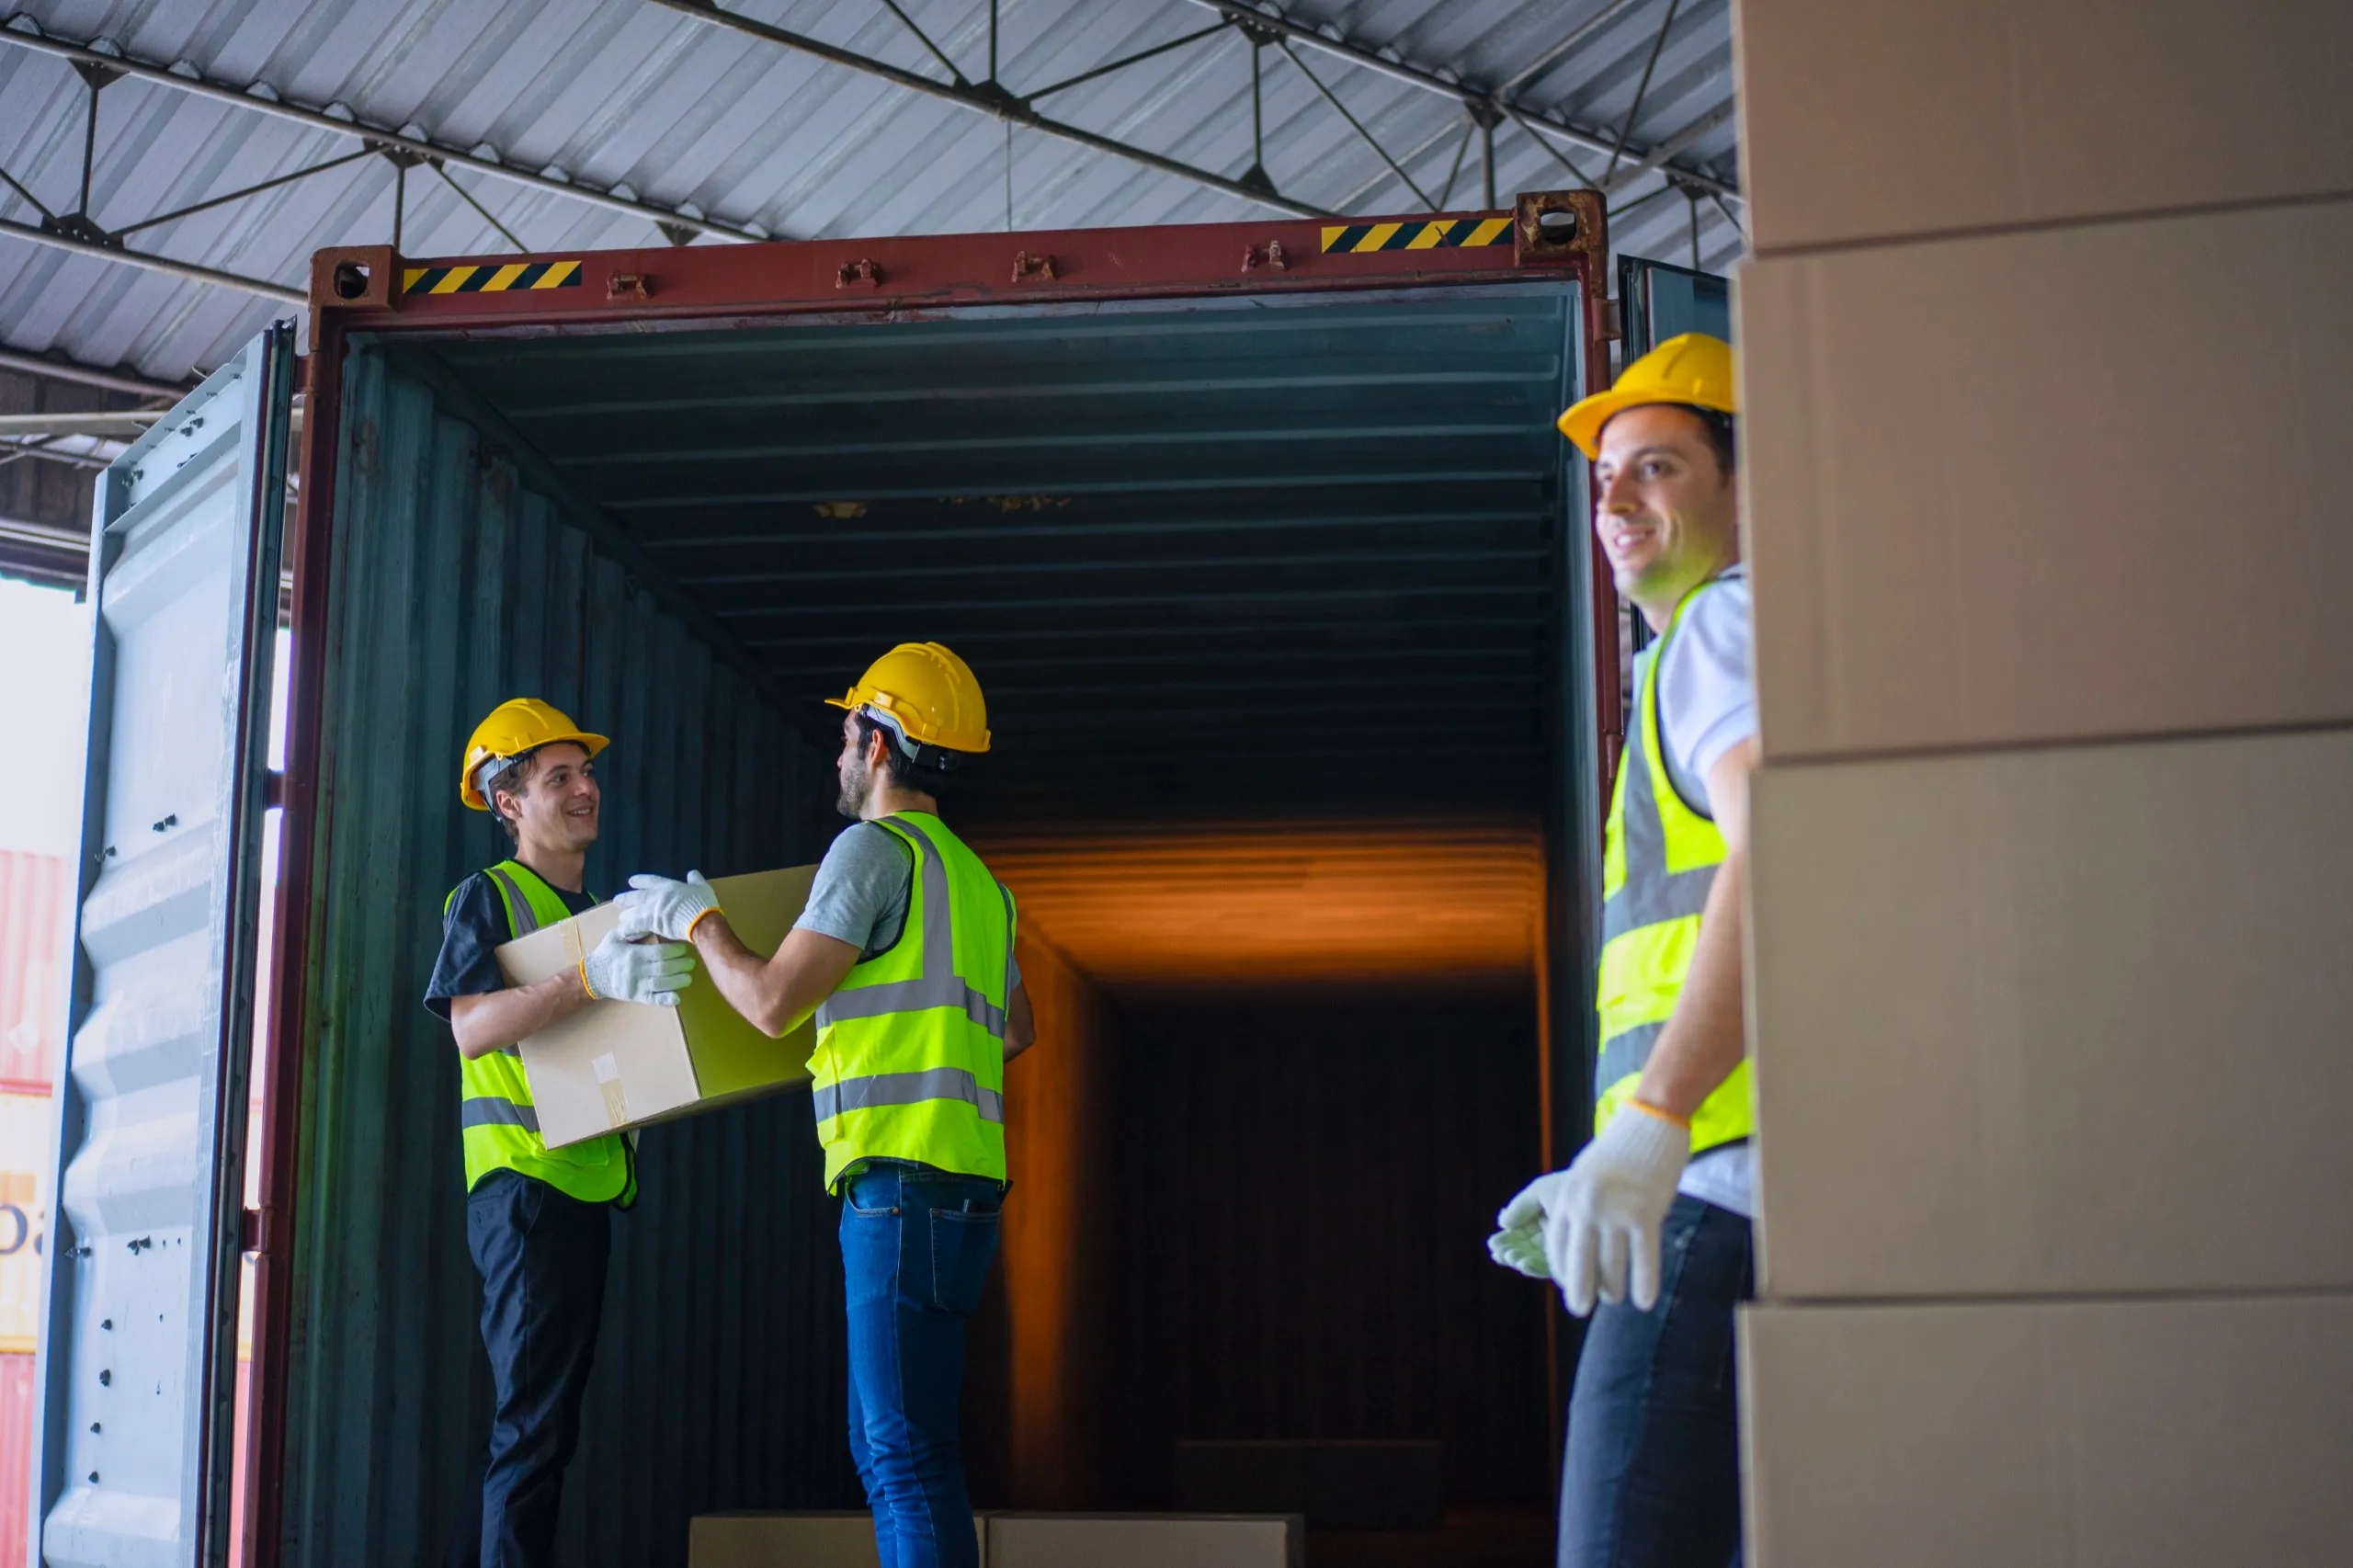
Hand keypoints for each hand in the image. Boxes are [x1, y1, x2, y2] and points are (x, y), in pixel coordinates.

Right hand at [579, 928, 694, 1006]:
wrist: (593, 976)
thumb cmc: (608, 953)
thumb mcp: (616, 936)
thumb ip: (633, 929)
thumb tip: (650, 918)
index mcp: (634, 954)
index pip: (659, 953)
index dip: (674, 951)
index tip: (683, 948)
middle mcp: (637, 970)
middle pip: (664, 968)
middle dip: (680, 965)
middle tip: (691, 962)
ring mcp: (637, 985)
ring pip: (661, 984)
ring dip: (678, 981)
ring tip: (688, 977)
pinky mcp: (637, 996)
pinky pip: (653, 999)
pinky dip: (665, 999)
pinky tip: (677, 997)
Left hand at [613, 870, 721, 941]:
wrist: (700, 920)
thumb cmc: (702, 904)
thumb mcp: (702, 887)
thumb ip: (695, 880)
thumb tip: (692, 873)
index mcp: (667, 886)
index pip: (649, 880)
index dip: (639, 881)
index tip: (630, 881)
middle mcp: (655, 896)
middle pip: (635, 896)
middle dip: (626, 898)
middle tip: (617, 900)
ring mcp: (650, 909)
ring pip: (631, 912)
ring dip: (626, 916)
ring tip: (621, 919)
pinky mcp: (648, 923)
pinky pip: (633, 927)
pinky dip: (628, 930)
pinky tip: (624, 933)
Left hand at [1493, 1107, 1689, 1314]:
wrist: (1650, 1123)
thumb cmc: (1615, 1153)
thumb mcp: (1579, 1175)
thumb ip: (1564, 1204)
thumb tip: (1534, 1228)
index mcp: (1567, 1197)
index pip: (1556, 1246)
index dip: (1562, 1271)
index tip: (1569, 1284)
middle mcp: (1586, 1207)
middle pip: (1579, 1262)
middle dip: (1579, 1291)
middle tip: (1580, 1309)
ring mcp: (1615, 1211)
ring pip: (1612, 1266)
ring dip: (1613, 1289)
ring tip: (1615, 1297)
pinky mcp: (1645, 1214)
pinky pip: (1644, 1259)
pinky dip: (1644, 1284)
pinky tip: (1645, 1301)